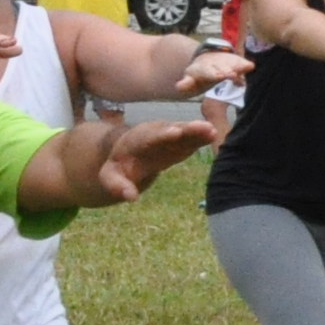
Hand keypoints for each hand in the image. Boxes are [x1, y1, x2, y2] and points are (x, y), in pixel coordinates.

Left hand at [90, 115, 220, 202]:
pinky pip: (191, 139)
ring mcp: (168, 136)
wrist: (127, 156)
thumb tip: (131, 197)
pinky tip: (214, 135)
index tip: (175, 132)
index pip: (149, 137)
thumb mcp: (110, 177)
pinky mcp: (179, 142)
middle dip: (186, 129)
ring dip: (198, 131)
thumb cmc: (118, 168)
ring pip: (184, 132)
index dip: (162, 135)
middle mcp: (153, 134)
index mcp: (135, 141)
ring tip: (213, 130)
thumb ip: (117, 185)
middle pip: (170, 130)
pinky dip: (201, 137)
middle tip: (203, 127)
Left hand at [173, 43, 241, 95]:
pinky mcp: (235, 60)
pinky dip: (245, 64)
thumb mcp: (190, 79)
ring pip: (233, 63)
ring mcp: (226, 61)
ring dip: (238, 66)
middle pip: (222, 67)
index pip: (209, 72)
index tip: (219, 76)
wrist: (207, 58)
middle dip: (226, 70)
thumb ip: (186, 84)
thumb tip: (178, 87)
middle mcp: (215, 63)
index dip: (214, 73)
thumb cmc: (199, 74)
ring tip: (246, 68)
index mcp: (203, 69)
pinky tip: (251, 66)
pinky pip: (240, 61)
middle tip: (232, 74)